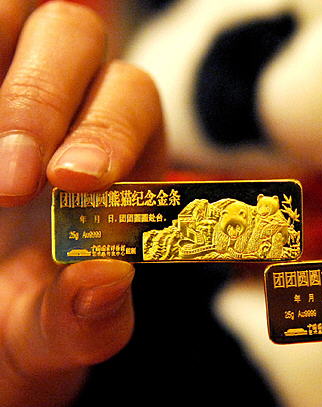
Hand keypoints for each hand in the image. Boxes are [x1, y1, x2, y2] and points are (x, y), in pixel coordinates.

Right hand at [0, 1, 162, 405]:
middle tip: (7, 183)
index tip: (72, 181)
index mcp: (124, 150)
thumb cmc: (33, 313)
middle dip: (37, 102)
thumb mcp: (57, 332)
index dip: (107, 129)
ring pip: (11, 16)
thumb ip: (88, 319)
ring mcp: (11, 79)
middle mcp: (74, 98)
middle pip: (73, 37)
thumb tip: (106, 281)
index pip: (132, 99)